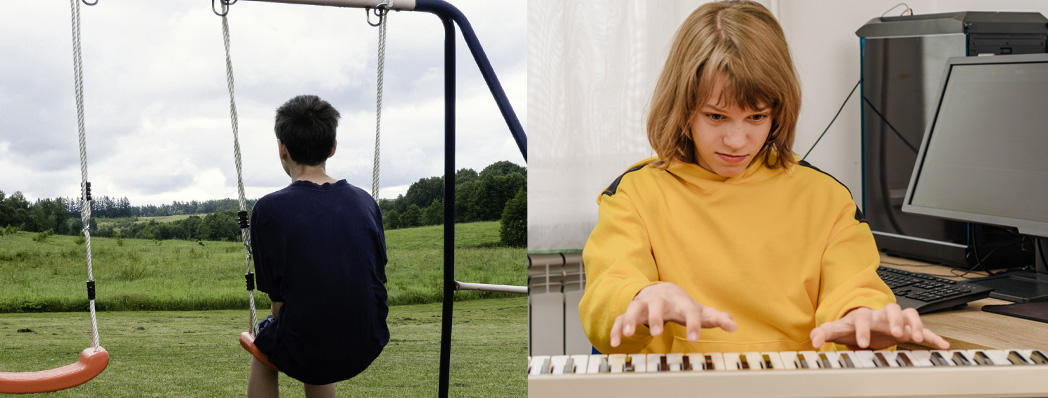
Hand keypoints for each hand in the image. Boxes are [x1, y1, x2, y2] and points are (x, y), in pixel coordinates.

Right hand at [609, 282, 736, 347]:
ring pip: (634, 308)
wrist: (661, 290)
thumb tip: (734, 325)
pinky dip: (616, 329)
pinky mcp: (631, 311)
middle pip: (657, 304)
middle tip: (658, 333)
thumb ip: (716, 318)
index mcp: (680, 302)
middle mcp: (660, 301)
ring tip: (628, 334)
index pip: (689, 310)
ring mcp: (644, 304)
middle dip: (656, 317)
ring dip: (630, 319)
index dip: (693, 323)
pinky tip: (615, 343)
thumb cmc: (682, 305)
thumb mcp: (699, 310)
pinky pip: (620, 318)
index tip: (695, 338)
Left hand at [809, 303, 949, 349]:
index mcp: (864, 315)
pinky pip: (924, 329)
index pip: (863, 318)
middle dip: (894, 320)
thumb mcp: (838, 328)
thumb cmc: (854, 324)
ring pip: (910, 314)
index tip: (861, 343)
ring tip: (917, 337)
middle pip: (891, 309)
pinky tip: (943, 344)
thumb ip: (825, 332)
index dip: (862, 330)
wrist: (867, 322)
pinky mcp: (909, 328)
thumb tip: (813, 340)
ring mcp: (897, 320)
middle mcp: (883, 314)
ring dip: (915, 324)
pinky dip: (934, 336)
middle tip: (896, 333)